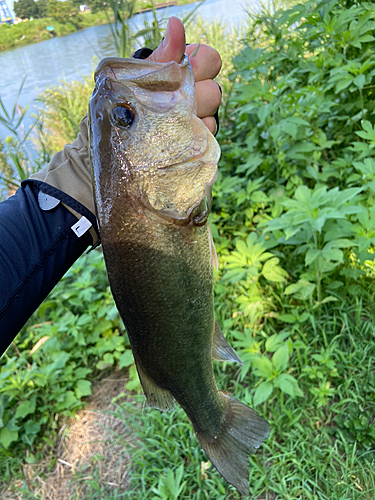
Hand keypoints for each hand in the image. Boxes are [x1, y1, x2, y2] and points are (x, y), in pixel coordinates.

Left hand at [147, 17, 221, 134]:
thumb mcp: (153, 67)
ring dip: (190, 113)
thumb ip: (167, 50)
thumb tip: (175, 24)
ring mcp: (204, 112)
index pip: (212, 60)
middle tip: (169, 98)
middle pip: (213, 90)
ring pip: (211, 110)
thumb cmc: (144, 84)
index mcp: (194, 67)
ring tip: (168, 115)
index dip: (198, 66)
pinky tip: (176, 129)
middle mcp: (204, 89)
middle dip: (191, 94)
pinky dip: (192, 131)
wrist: (130, 112)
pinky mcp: (200, 133)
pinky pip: (207, 130)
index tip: (178, 69)